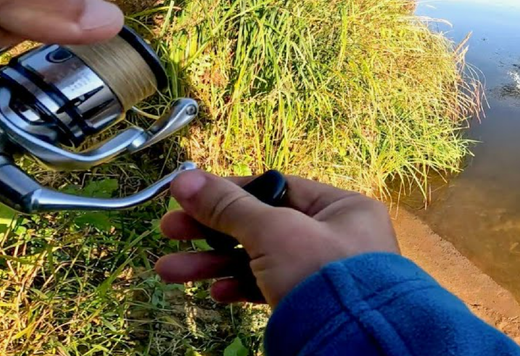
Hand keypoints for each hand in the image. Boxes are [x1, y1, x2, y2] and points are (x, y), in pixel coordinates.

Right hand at [155, 170, 400, 307]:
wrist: (351, 342)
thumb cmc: (321, 274)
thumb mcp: (273, 231)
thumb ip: (228, 207)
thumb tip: (184, 181)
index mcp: (342, 208)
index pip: (277, 188)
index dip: (231, 191)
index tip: (190, 197)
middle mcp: (337, 236)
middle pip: (262, 225)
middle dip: (211, 231)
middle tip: (168, 231)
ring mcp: (324, 272)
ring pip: (260, 259)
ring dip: (214, 264)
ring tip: (169, 271)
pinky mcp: (311, 303)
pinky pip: (270, 288)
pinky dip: (241, 288)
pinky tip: (216, 293)